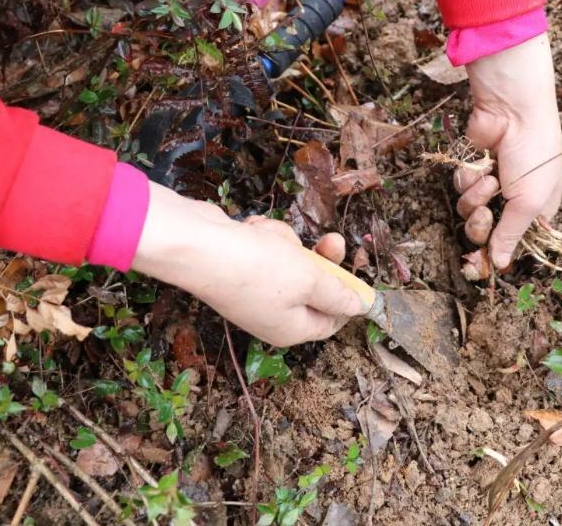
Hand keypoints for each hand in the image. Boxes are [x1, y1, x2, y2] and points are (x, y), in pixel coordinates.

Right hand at [131, 183, 363, 345]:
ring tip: (269, 237)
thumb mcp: (311, 281)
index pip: (331, 321)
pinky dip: (264, 237)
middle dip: (318, 260)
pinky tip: (252, 231)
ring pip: (290, 261)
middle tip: (332, 241)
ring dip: (286, 243)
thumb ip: (339, 295)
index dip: (346, 297)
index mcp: (291, 329)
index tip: (356, 271)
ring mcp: (253, 290)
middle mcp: (272, 315)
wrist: (198, 246)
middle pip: (312, 287)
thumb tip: (363, 308)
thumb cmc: (259, 269)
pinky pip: (266, 249)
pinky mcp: (239, 266)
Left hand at [455, 33, 561, 268]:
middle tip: (484, 213)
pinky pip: (459, 187)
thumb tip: (502, 266)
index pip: (511, 245)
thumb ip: (511, 236)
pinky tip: (481, 161)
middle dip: (479, 224)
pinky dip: (468, 176)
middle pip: (482, 233)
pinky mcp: (471, 169)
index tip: (479, 264)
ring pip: (466, 210)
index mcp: (535, 214)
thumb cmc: (533, 157)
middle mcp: (511, 202)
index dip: (494, 254)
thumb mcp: (529, 202)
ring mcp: (490, 185)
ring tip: (490, 176)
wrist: (512, 112)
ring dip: (475, 195)